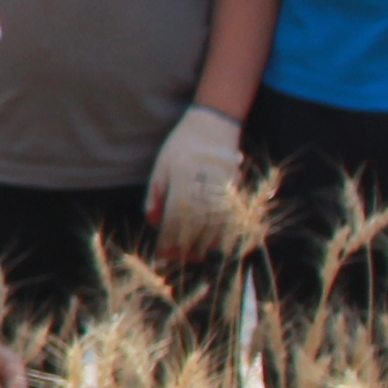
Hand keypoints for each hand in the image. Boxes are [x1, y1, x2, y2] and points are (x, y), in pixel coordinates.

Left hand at [143, 102, 250, 253]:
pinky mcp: (234, 192)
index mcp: (181, 186)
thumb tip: (153, 223)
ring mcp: (221, 193)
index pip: (173, 223)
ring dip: (201, 247)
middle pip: (193, 231)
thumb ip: (156, 196)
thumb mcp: (161, 167)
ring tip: (191, 257)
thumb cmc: (182, 145)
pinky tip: (212, 244)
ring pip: (213, 230)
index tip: (160, 256)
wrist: (214, 126)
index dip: (166, 243)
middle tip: (174, 261)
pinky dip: (221, 237)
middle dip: (182, 249)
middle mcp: (203, 192)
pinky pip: (229, 222)